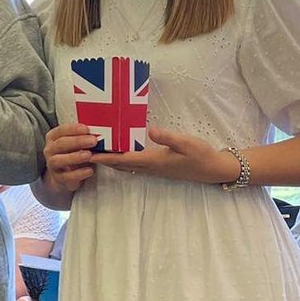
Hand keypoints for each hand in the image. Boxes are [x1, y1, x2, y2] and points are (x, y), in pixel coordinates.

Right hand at [42, 122, 96, 195]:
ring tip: (89, 155)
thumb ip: (82, 136)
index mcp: (53, 138)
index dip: (73, 129)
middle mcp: (50, 150)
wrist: (64, 175)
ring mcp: (52, 164)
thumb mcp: (75, 143)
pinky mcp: (58, 178)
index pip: (61, 130)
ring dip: (75, 157)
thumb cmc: (72, 153)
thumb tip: (98, 131)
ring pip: (59, 160)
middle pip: (61, 144)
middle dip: (78, 141)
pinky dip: (78, 173)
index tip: (87, 129)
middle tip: (93, 141)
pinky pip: (66, 176)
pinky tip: (89, 170)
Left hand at [100, 126, 239, 184]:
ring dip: (111, 160)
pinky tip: (119, 152)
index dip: (105, 157)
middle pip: (120, 164)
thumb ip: (168, 137)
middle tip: (85, 151)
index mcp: (153, 161)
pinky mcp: (158, 167)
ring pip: (126, 166)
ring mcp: (154, 169)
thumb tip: (151, 131)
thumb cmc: (201, 155)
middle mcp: (150, 167)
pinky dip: (122, 160)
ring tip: (97, 151)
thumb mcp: (187, 143)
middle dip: (102, 159)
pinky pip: (134, 165)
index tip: (88, 154)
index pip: (123, 159)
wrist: (214, 169)